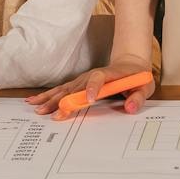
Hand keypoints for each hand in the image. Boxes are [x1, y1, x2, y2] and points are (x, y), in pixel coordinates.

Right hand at [27, 52, 157, 117]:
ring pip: (64, 89)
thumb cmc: (137, 77)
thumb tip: (130, 108)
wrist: (130, 64)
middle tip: (51, 114)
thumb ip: (138, 98)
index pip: (98, 79)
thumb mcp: (145, 87)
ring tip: (36, 108)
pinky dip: (48, 96)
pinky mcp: (78, 84)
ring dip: (50, 98)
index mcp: (108, 75)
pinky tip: (34, 101)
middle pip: (75, 87)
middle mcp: (92, 76)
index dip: (92, 88)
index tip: (87, 100)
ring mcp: (83, 79)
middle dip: (62, 100)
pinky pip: (62, 90)